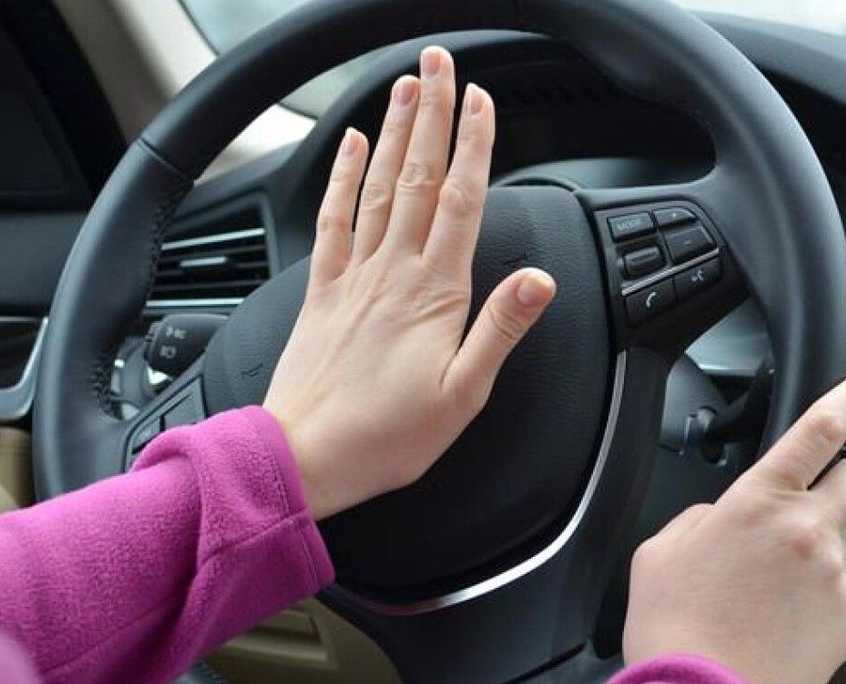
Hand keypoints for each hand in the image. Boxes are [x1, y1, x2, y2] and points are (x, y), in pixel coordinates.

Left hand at [264, 47, 555, 519]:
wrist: (306, 457)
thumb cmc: (387, 437)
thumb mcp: (464, 395)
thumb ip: (501, 329)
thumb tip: (539, 281)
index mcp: (434, 294)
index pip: (462, 202)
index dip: (475, 146)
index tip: (483, 102)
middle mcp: (392, 272)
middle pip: (420, 177)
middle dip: (434, 116)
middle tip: (441, 65)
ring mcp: (355, 276)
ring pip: (379, 186)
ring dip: (395, 132)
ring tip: (407, 86)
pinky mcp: (323, 291)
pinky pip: (333, 219)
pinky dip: (343, 176)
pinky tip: (352, 146)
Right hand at [621, 368, 845, 683]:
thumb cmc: (674, 631)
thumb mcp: (658, 553)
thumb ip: (700, 519)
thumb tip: (721, 520)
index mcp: (756, 501)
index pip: (818, 430)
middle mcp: (806, 530)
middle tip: (819, 509)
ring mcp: (834, 575)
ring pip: (836, 552)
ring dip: (810, 568)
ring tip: (764, 608)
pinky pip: (837, 601)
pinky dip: (814, 611)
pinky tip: (777, 632)